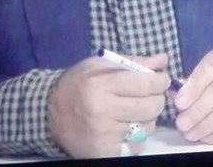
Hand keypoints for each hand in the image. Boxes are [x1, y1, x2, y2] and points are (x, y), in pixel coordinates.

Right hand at [48, 53, 169, 157]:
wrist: (49, 112)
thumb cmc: (79, 83)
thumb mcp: (102, 64)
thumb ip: (135, 62)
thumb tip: (163, 59)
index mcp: (101, 84)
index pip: (147, 85)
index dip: (160, 81)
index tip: (160, 80)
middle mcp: (102, 110)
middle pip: (152, 107)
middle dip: (157, 99)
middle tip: (149, 96)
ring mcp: (103, 134)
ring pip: (147, 126)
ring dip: (147, 118)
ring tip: (133, 111)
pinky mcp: (104, 152)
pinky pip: (137, 145)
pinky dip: (137, 136)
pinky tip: (125, 126)